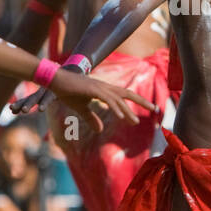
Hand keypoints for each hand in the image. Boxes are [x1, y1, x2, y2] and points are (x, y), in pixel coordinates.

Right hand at [13, 67, 156, 132]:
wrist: (55, 81)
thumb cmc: (67, 92)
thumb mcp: (81, 108)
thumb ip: (91, 118)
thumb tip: (100, 129)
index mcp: (104, 90)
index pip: (124, 96)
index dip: (137, 101)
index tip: (149, 108)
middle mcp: (105, 87)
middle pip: (127, 94)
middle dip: (142, 101)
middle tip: (155, 109)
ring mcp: (99, 87)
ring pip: (118, 99)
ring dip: (127, 111)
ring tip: (135, 122)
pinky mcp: (92, 89)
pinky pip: (107, 99)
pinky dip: (115, 108)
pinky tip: (121, 116)